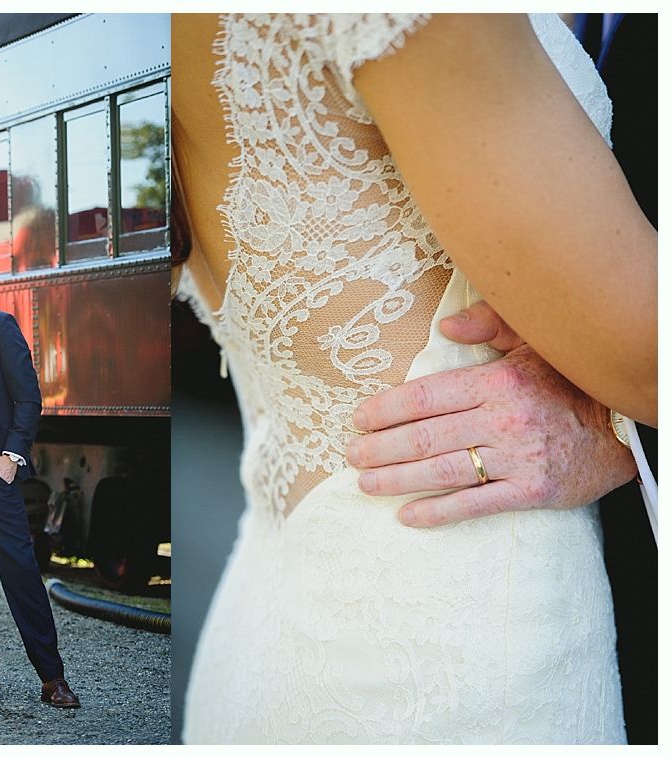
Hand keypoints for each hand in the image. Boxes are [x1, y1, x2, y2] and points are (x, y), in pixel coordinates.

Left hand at [347, 302, 636, 527]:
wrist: (625, 428)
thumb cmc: (570, 383)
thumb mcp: (534, 342)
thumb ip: (489, 327)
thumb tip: (445, 326)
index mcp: (497, 382)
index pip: (426, 396)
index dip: (386, 409)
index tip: (359, 419)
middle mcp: (502, 419)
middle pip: (425, 436)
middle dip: (380, 447)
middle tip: (351, 455)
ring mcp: (516, 458)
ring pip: (442, 471)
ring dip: (397, 479)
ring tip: (365, 483)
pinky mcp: (531, 491)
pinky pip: (475, 504)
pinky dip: (438, 512)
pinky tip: (407, 516)